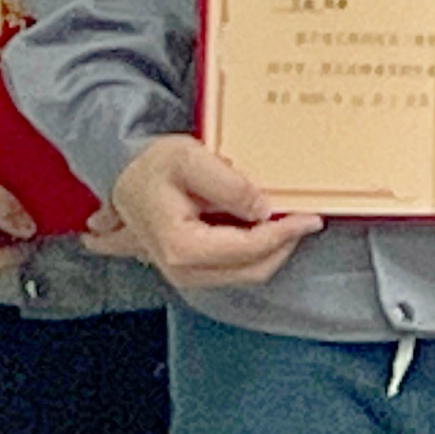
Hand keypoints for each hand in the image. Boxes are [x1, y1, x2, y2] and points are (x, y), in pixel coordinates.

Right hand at [110, 134, 321, 288]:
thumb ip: (229, 186)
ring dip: (273, 249)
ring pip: (246, 273)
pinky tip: (268, 226)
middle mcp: (183, 270)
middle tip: (307, 218)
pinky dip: (258, 250)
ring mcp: (186, 274)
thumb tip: (264, 209)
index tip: (311, 217)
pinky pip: (235, 267)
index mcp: (182, 246)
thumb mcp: (191, 159)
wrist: (124, 176)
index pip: (248, 249)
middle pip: (251, 270)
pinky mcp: (192, 268)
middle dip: (284, 245)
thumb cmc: (153, 166)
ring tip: (291, 218)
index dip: (284, 233)